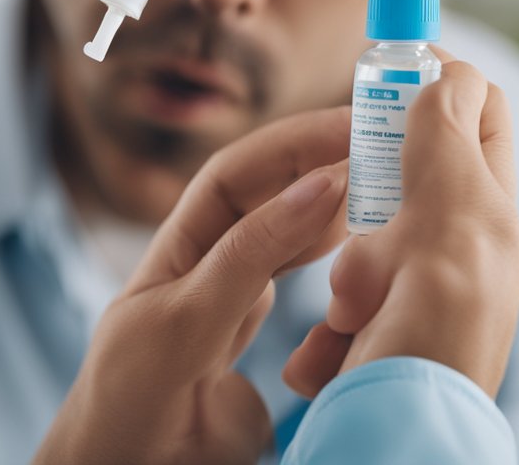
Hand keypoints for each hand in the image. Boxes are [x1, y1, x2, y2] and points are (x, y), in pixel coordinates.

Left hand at [34, 108, 351, 464]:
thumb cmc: (131, 395)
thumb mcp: (188, 317)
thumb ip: (250, 255)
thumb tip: (321, 184)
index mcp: (180, 243)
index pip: (240, 170)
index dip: (293, 141)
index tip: (351, 124)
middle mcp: (207, 259)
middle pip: (269, 193)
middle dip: (320, 162)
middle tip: (384, 145)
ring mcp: (232, 296)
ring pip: (289, 235)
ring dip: (333, 208)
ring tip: (386, 185)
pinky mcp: (251, 337)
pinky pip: (297, 286)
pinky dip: (333, 263)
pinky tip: (364, 249)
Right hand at [283, 58, 518, 400]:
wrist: (403, 420)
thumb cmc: (436, 318)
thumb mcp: (450, 203)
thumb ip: (444, 131)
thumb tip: (448, 68)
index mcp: (491, 210)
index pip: (482, 108)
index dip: (437, 75)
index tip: (383, 62)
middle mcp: (464, 248)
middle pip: (414, 169)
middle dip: (372, 179)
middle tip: (354, 185)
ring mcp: (418, 292)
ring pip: (364, 240)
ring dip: (348, 265)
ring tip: (352, 299)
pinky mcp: (378, 335)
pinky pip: (340, 311)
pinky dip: (330, 333)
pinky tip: (328, 352)